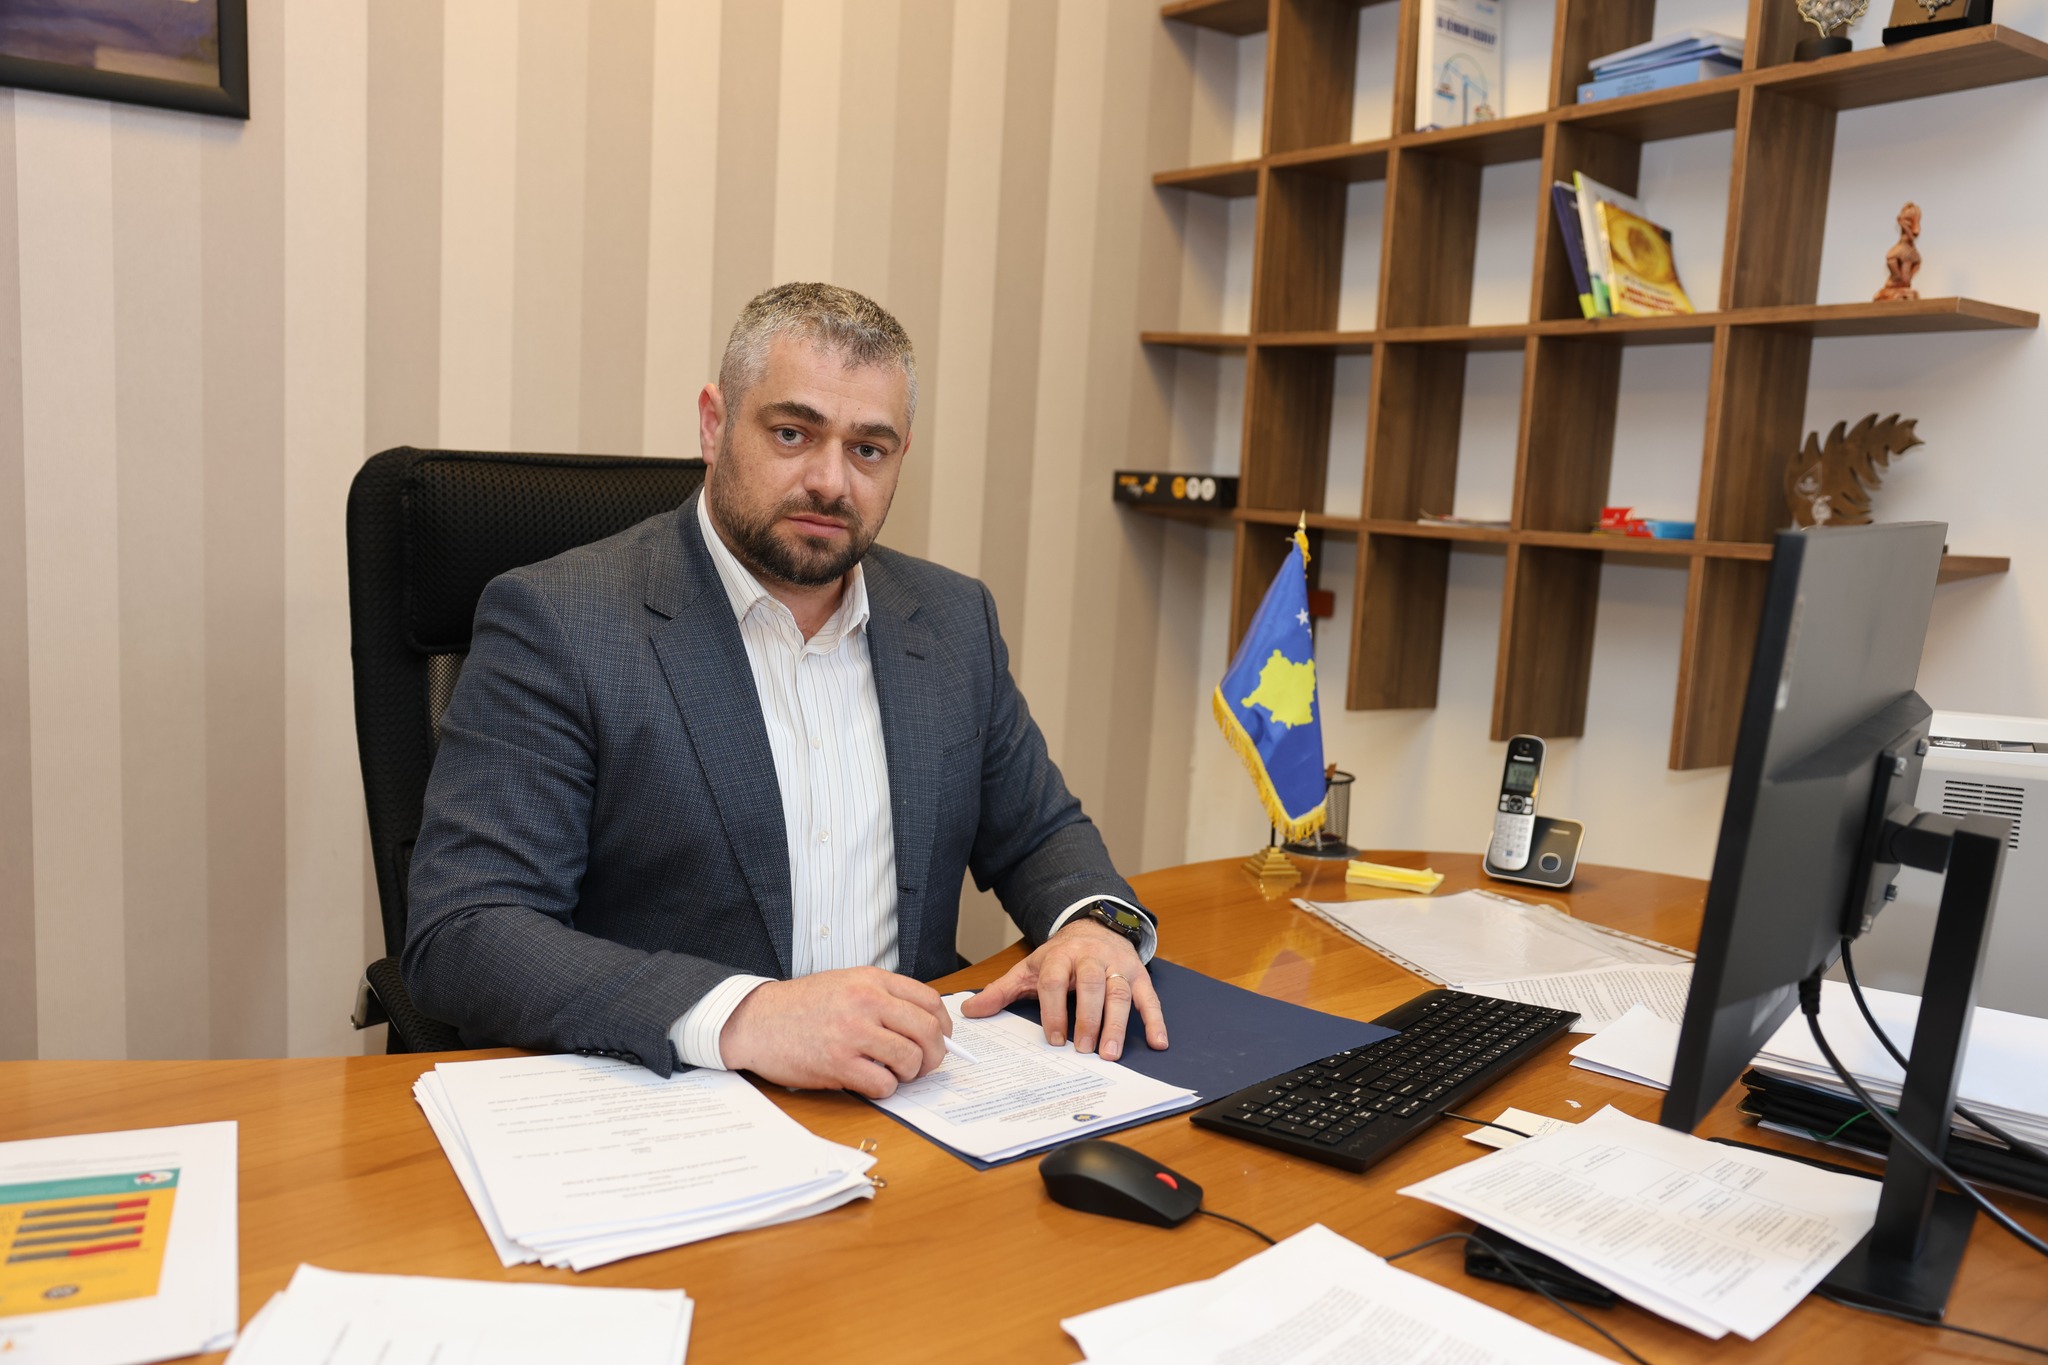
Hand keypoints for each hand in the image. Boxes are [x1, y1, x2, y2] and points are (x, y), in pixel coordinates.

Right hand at [718, 967, 950, 1097]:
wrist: (756, 1020)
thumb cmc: (802, 1005)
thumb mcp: (846, 983)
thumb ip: (884, 998)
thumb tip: (925, 1025)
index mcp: (871, 980)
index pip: (929, 1001)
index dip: (943, 1026)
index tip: (941, 1039)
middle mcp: (866, 1001)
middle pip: (928, 1031)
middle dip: (934, 1055)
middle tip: (923, 1065)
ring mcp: (853, 1032)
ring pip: (910, 1059)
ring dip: (909, 1074)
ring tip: (893, 1073)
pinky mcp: (838, 1064)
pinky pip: (883, 1084)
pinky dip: (884, 1089)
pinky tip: (870, 1082)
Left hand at [960, 921, 1167, 1061]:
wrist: (1093, 926)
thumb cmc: (1059, 956)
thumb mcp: (1029, 969)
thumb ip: (1001, 990)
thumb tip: (969, 1010)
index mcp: (1060, 956)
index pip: (1054, 981)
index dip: (1054, 1010)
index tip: (1054, 1039)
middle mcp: (1090, 957)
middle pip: (1090, 985)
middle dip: (1088, 1018)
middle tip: (1085, 1050)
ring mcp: (1117, 965)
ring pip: (1119, 992)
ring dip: (1117, 1024)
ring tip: (1111, 1053)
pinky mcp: (1138, 973)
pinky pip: (1149, 997)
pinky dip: (1156, 1020)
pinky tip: (1158, 1042)